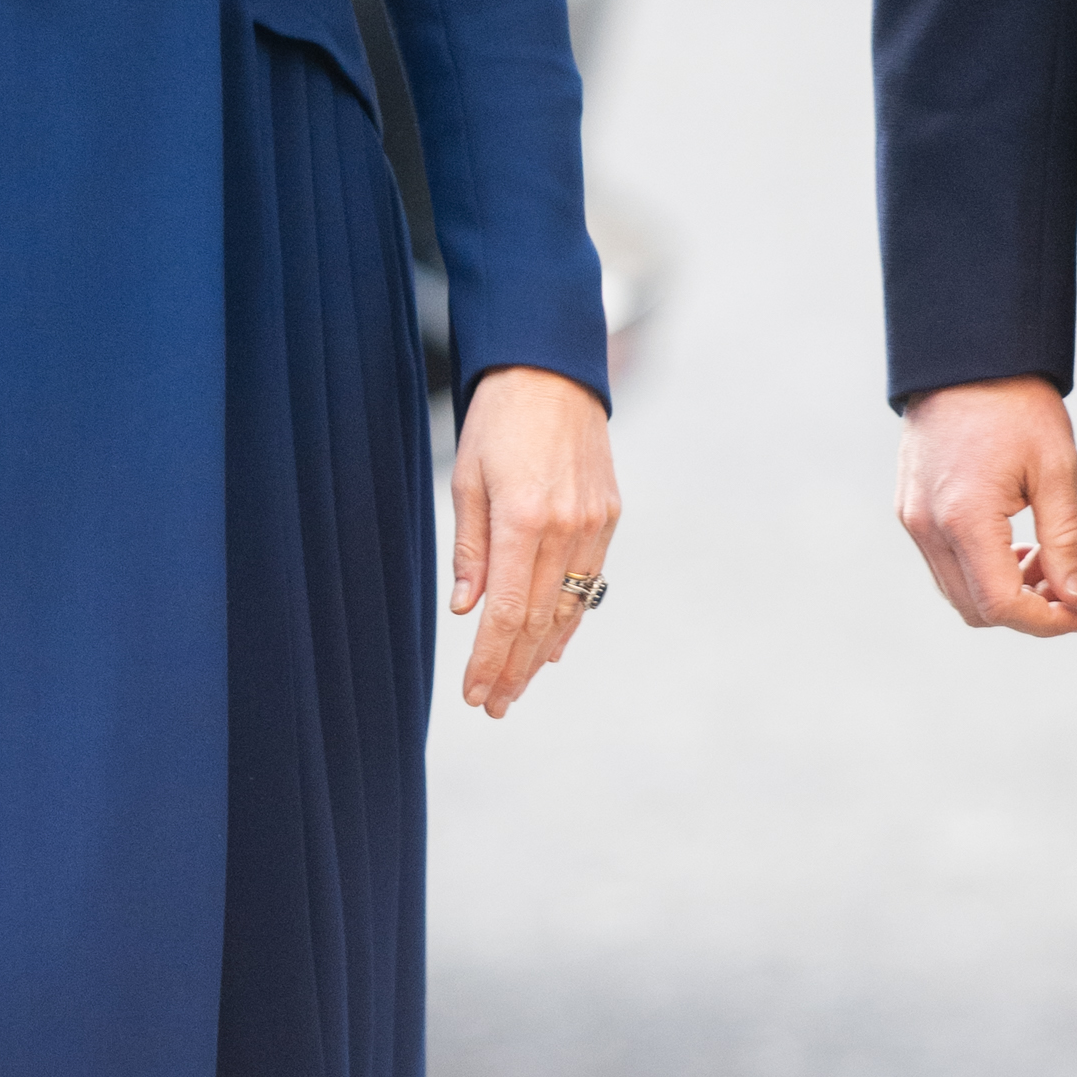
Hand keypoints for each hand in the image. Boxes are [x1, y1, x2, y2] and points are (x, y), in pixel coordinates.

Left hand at [450, 365, 616, 718]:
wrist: (552, 370)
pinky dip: (571, 617)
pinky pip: (590, 580)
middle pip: (539, 620)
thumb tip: (466, 609)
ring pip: (569, 607)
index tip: (474, 695)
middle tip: (494, 706)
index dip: (489, 660)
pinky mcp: (610, 514)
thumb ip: (470, 549)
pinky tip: (554, 643)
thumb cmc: (499, 420)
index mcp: (523, 518)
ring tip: (519, 685)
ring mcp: (594, 523)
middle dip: (513, 669)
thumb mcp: (467, 479)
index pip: (507, 612)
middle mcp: (565, 527)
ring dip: (542, 652)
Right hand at [896, 375, 1076, 635]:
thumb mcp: (1056, 469)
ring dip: (1001, 591)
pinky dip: (978, 569)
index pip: (1001, 604)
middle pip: (974, 608)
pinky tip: (1012, 540)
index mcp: (964, 517)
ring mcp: (911, 516)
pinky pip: (942, 562)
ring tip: (1043, 557)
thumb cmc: (1016, 403)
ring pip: (955, 590)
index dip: (1046, 623)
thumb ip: (1067, 542)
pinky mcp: (908, 506)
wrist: (966, 354)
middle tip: (1066, 585)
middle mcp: (927, 525)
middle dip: (1026, 610)